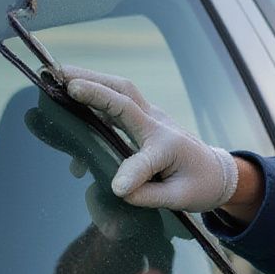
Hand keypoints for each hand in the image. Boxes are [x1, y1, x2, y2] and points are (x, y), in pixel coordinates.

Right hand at [60, 66, 238, 211]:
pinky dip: (95, 93)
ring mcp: (151, 118)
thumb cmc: (199, 185)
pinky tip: (71, 95)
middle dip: (94, 85)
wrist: (217, 172)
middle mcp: (159, 125)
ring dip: (90, 79)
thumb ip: (149, 196)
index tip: (118, 189)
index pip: (147, 159)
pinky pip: (118, 100)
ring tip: (58, 75)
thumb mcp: (181, 198)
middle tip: (61, 80)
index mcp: (171, 148)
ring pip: (121, 90)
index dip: (131, 173)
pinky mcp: (143, 120)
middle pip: (126, 95)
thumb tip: (118, 191)